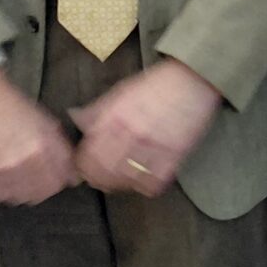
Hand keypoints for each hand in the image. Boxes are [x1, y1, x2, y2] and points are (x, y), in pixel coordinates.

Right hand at [0, 64, 79, 205]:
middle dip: (45, 186)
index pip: (63, 181)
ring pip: (22, 198)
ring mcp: (3, 171)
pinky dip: (3, 190)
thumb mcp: (47, 123)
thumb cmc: (16, 107)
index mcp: (44, 148)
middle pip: (44, 193)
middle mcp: (25, 162)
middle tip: (37, 175)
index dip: (62, 179)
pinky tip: (3, 176)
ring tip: (19, 176)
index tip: (57, 174)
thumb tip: (74, 177)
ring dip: (24, 191)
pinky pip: (0, 196)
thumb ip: (62, 149)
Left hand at [71, 58, 223, 197]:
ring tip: (121, 179)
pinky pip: (152, 184)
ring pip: (125, 181)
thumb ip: (97, 109)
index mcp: (112, 118)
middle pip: (103, 172)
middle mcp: (129, 135)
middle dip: (97, 179)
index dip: (82, 165)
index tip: (84, 167)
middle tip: (100, 179)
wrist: (192, 81)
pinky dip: (145, 185)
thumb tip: (74, 117)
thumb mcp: (120, 92)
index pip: (87, 154)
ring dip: (120, 184)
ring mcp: (151, 148)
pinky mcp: (173, 157)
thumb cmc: (155, 85)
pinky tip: (144, 178)